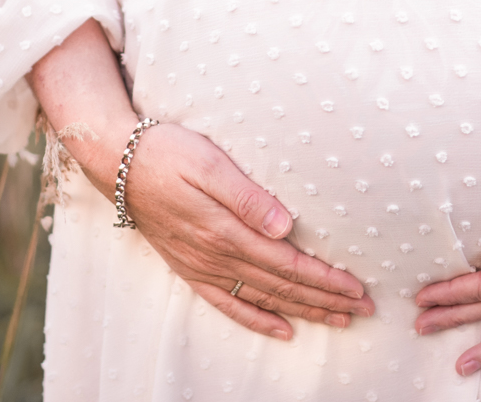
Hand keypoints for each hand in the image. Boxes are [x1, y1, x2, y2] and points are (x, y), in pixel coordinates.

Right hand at [30, 21, 374, 340]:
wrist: (116, 162)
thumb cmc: (166, 151)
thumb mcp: (208, 162)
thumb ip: (248, 196)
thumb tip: (287, 225)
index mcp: (226, 231)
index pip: (288, 263)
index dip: (326, 279)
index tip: (357, 288)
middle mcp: (216, 256)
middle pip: (282, 286)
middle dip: (326, 299)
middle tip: (364, 308)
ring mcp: (202, 266)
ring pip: (262, 298)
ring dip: (303, 311)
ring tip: (338, 320)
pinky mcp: (189, 268)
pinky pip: (227, 304)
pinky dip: (258, 319)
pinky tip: (282, 330)